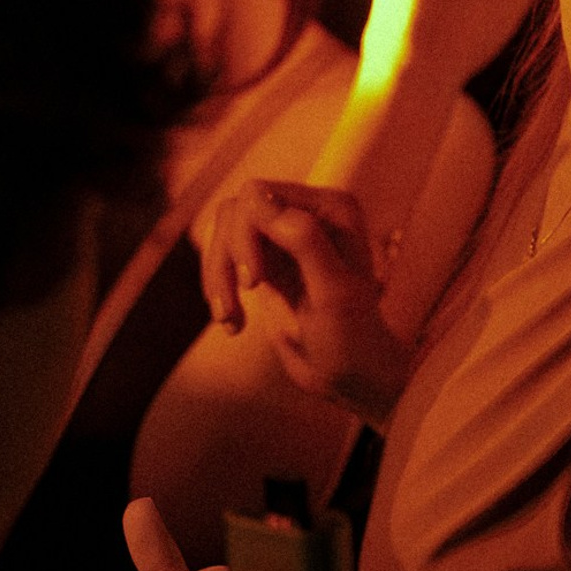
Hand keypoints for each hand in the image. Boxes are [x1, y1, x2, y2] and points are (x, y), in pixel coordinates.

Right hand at [200, 181, 412, 421]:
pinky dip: (219, 287)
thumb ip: (305, 241)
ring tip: (228, 319)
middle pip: (235, 211)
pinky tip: (233, 323)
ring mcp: (283, 236)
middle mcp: (306, 212)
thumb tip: (260, 202)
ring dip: (217, 275)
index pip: (259, 195)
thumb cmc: (353, 336)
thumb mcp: (334, 292)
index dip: (245, 236)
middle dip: (226, 259)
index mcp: (330, 208)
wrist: (352, 375)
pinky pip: (225, 256)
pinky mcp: (266, 262)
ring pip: (224, 232)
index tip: (253, 283)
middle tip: (232, 308)